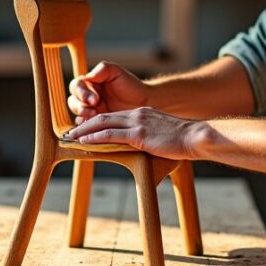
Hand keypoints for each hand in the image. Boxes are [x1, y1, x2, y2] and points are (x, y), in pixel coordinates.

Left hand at [63, 107, 203, 159]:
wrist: (196, 137)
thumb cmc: (183, 141)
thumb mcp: (162, 137)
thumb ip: (150, 140)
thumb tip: (145, 151)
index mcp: (142, 114)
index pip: (113, 117)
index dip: (96, 122)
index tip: (83, 130)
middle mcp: (137, 114)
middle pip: (103, 117)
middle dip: (85, 125)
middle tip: (70, 133)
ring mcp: (137, 122)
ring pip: (104, 123)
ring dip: (85, 131)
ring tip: (71, 138)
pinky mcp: (139, 134)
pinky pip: (112, 134)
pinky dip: (95, 137)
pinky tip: (84, 141)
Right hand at [68, 61, 149, 122]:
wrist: (145, 102)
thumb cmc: (130, 85)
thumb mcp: (116, 72)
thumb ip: (102, 69)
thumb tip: (88, 76)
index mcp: (89, 84)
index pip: (76, 86)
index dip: (82, 93)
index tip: (95, 99)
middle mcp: (86, 97)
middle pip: (73, 101)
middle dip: (80, 106)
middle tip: (93, 110)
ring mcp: (90, 111)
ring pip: (77, 115)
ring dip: (82, 117)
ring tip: (94, 117)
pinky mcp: (96, 124)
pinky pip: (85, 127)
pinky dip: (87, 128)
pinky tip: (94, 129)